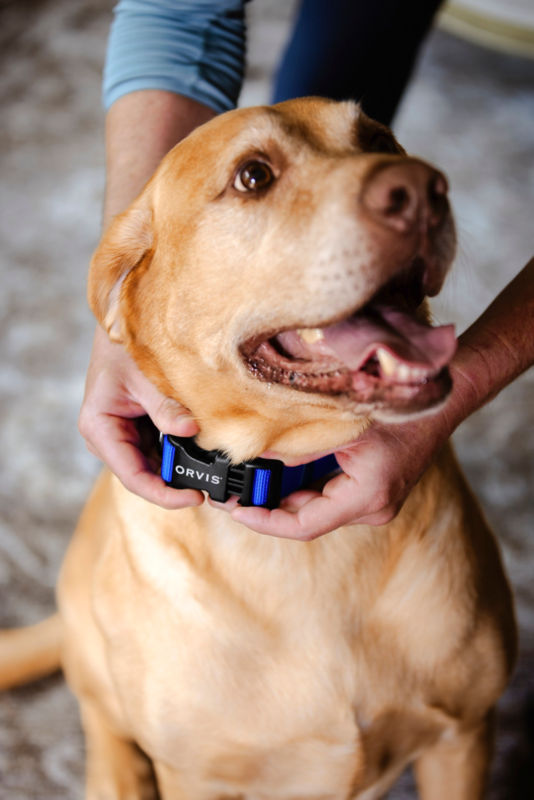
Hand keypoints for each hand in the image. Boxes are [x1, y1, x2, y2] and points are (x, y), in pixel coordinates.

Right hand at [79, 326, 203, 508]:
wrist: (124, 318)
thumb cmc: (125, 343)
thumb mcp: (144, 375)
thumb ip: (164, 406)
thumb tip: (189, 430)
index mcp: (99, 429)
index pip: (133, 476)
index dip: (164, 493)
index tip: (195, 497)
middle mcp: (109, 438)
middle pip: (147, 475)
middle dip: (179, 484)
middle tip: (217, 491)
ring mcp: (126, 435)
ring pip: (158, 465)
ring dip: (185, 469)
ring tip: (219, 476)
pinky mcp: (142, 429)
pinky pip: (165, 449)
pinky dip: (185, 452)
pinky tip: (209, 454)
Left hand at [227, 414, 451, 539]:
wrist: (442, 399)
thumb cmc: (398, 407)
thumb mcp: (340, 423)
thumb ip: (298, 443)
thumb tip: (254, 452)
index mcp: (365, 498)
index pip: (303, 526)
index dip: (264, 521)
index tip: (236, 510)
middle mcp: (373, 508)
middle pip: (307, 519)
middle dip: (268, 507)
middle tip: (231, 493)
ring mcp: (375, 503)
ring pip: (318, 508)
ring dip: (284, 497)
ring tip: (248, 483)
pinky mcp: (374, 492)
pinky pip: (330, 498)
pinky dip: (304, 488)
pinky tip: (279, 474)